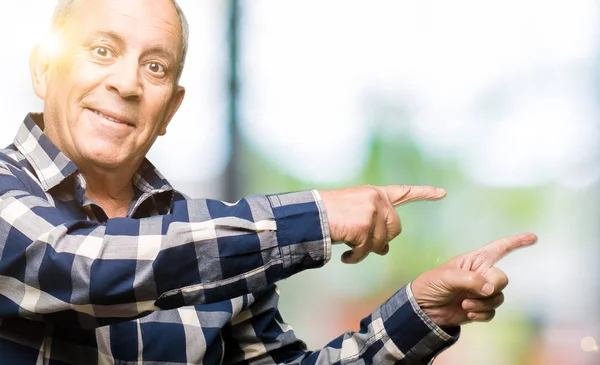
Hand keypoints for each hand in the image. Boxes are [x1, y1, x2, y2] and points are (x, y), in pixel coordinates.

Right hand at [319, 185, 445, 263]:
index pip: (404, 193)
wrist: (310, 215)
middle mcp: (377, 199)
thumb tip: (385, 249)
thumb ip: (373, 226)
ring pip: (381, 243)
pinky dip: (356, 258)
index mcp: (375, 193)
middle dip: (380, 240)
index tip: (442, 193)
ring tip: (347, 249)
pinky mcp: (365, 225)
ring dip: (364, 251)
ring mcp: (372, 211)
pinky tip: (345, 257)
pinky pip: (367, 251)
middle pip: (395, 229)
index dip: (424, 193)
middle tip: (360, 245)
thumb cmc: (328, 216)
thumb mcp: (354, 216)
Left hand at [411, 233, 537, 327]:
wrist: (423, 308)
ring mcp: (481, 291)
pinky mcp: (479, 307)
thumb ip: (471, 280)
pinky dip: (481, 313)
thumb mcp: (447, 277)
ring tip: (464, 304)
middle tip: (476, 292)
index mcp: (474, 261)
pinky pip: (492, 311)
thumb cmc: (432, 285)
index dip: (516, 242)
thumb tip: (491, 290)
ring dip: (483, 303)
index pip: (499, 248)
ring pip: (498, 297)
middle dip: (492, 287)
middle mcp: (481, 274)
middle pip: (502, 279)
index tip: (532, 237)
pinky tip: (467, 312)